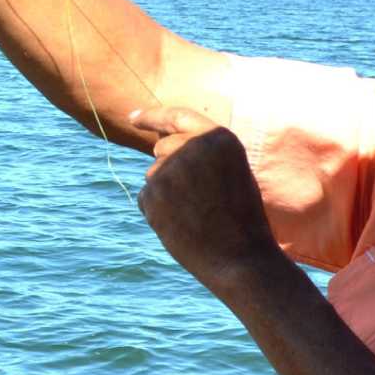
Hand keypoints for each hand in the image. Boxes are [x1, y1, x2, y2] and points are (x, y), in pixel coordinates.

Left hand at [130, 107, 282, 296]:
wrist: (240, 258)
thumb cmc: (241, 217)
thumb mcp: (231, 171)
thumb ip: (200, 152)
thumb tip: (158, 144)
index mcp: (217, 136)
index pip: (176, 116)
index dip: (151, 116)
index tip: (133, 118)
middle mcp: (190, 146)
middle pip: (161, 148)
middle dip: (170, 166)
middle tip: (197, 198)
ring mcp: (168, 170)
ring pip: (153, 175)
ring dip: (167, 193)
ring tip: (196, 214)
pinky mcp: (152, 195)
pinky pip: (146, 198)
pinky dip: (157, 212)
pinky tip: (181, 226)